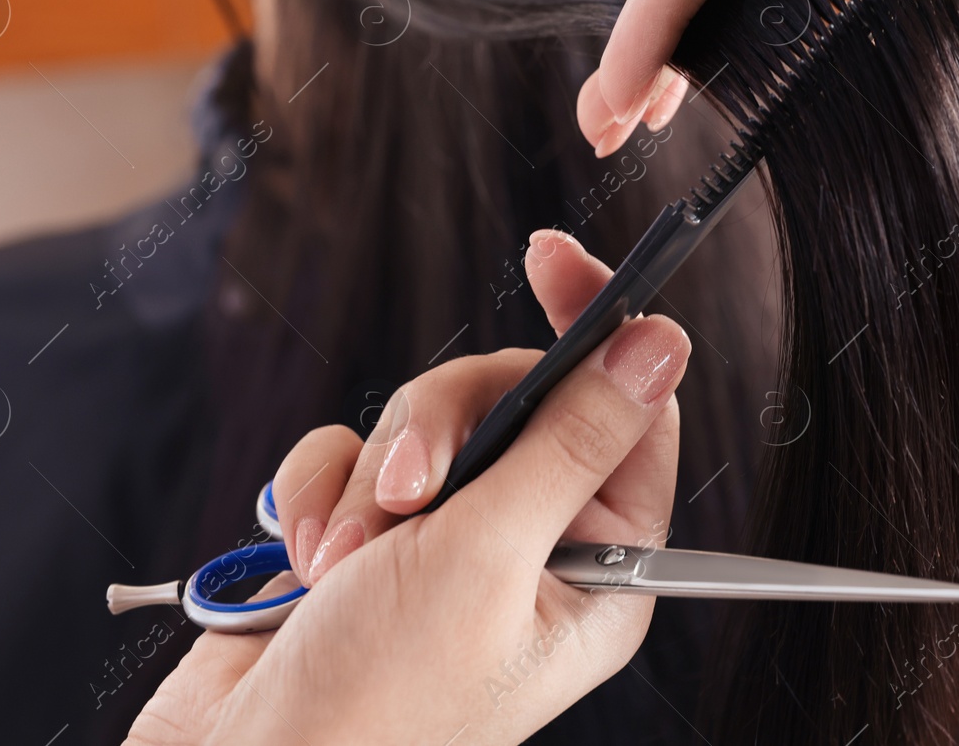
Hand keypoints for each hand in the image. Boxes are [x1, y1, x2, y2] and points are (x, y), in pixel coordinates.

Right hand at [126, 231, 687, 744]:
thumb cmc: (377, 707)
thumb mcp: (488, 558)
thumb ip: (569, 440)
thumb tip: (656, 347)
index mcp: (596, 567)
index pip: (625, 412)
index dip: (596, 328)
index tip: (553, 258)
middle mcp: (528, 547)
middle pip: (512, 401)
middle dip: (440, 436)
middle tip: (408, 497)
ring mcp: (442, 541)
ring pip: (420, 424)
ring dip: (366, 486)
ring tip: (341, 565)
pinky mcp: (363, 535)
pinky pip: (345, 456)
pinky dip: (314, 500)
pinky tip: (302, 565)